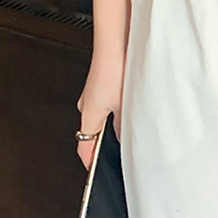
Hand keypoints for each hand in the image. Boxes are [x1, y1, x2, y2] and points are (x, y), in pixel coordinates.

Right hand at [75, 53, 124, 169]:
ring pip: (102, 117)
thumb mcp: (124, 105)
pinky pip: (108, 102)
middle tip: (119, 154)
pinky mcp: (103, 82)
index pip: (85, 148)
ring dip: (114, 123)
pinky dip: (117, 108)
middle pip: (94, 132)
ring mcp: (94, 93)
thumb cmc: (114, 69)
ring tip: (131, 126)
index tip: (96, 176)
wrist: (116, 41)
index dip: (91, 164)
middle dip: (105, 144)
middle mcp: (87, 104)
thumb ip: (124, 124)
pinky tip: (133, 104)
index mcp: (88, 114)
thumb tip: (126, 137)